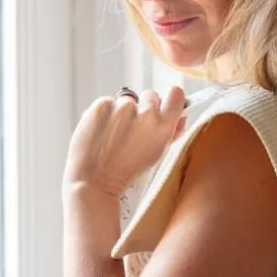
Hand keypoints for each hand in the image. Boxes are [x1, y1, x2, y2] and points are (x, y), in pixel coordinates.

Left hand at [64, 87, 186, 197]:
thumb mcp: (155, 156)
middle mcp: (145, 114)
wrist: (94, 181)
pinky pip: (108, 103)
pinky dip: (105, 114)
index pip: (175, 94)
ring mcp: (122, 107)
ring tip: (114, 135)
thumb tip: (182, 116)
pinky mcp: (102, 105)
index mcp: (163, 128)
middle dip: (144, 108)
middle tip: (132, 131)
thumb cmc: (125, 173)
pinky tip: (102, 132)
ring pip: (127, 100)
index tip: (163, 106)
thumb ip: (172, 134)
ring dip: (123, 112)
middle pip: (151, 95)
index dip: (170, 99)